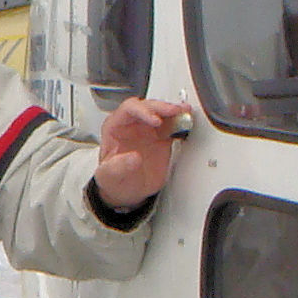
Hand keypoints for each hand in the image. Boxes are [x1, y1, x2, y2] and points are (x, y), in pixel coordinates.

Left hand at [94, 96, 191, 212]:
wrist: (125, 191)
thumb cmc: (113, 179)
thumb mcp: (110, 175)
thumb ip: (119, 166)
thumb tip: (134, 157)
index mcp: (115, 127)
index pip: (129, 110)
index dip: (144, 111)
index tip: (156, 120)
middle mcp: (132, 125)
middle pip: (148, 107)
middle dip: (162, 107)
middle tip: (175, 111)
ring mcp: (148, 130)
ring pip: (162, 113)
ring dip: (174, 111)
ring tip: (185, 112)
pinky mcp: (161, 138)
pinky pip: (172, 125)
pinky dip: (180, 123)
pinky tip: (188, 121)